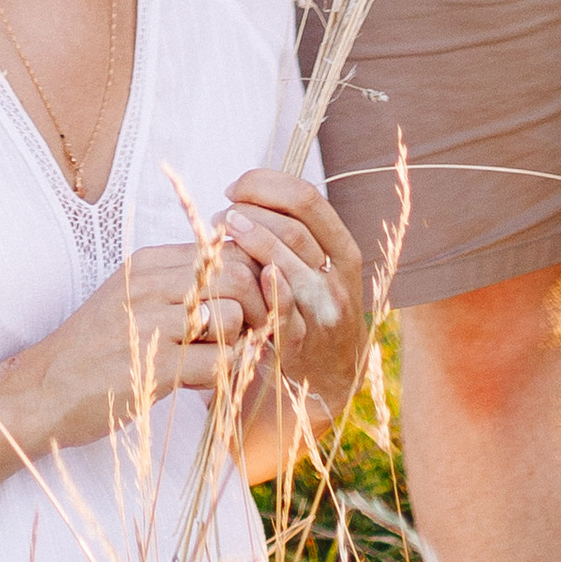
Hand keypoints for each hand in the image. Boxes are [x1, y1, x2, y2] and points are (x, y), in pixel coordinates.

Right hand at [32, 238, 275, 452]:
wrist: (43, 391)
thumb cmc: (95, 350)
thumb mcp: (132, 299)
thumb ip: (178, 284)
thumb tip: (245, 279)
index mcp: (147, 263)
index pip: (226, 250)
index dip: (250, 278)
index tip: (247, 306)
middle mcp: (149, 285)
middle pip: (238, 276)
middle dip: (256, 308)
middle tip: (247, 336)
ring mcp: (149, 324)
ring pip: (232, 316)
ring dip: (238, 343)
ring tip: (216, 360)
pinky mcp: (152, 366)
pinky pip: (219, 362)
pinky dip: (225, 374)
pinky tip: (203, 382)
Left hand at [217, 168, 367, 425]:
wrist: (329, 376)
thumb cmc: (309, 310)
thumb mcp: (314, 268)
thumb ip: (292, 234)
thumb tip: (246, 191)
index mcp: (342, 249)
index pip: (306, 198)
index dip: (265, 185)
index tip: (233, 188)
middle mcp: (338, 277)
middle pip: (292, 227)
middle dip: (248, 214)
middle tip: (219, 218)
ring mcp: (323, 311)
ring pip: (286, 262)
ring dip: (246, 244)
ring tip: (218, 240)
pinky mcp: (302, 343)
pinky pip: (283, 310)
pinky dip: (262, 287)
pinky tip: (243, 274)